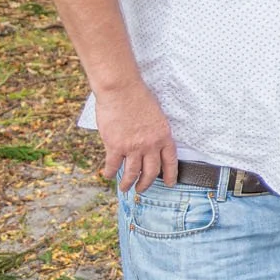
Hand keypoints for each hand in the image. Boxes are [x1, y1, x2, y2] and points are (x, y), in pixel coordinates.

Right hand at [94, 79, 177, 193]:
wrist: (122, 90)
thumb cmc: (139, 98)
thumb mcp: (156, 116)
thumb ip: (155, 132)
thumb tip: (151, 145)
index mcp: (164, 136)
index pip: (170, 161)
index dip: (170, 175)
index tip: (169, 184)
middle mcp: (151, 145)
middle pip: (151, 172)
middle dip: (146, 184)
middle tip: (142, 189)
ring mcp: (133, 147)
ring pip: (132, 173)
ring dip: (128, 183)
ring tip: (125, 188)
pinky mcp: (115, 146)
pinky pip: (113, 165)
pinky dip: (110, 172)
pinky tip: (109, 175)